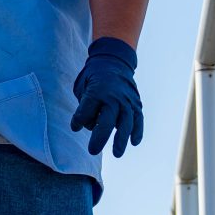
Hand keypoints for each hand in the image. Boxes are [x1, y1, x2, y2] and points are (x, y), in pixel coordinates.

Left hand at [69, 37, 142, 157]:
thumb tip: (86, 126)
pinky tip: (134, 142)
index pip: (86, 112)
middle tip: (92, 151)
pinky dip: (137, 131)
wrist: (113, 61)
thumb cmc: (93, 78)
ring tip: (117, 154)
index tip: (75, 126)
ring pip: (125, 123)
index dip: (78, 121)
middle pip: (106, 121)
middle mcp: (113, 96)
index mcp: (96, 91)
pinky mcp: (136, 103)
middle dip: (99, 137)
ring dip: (121, 139)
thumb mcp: (82, 86)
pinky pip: (138, 119)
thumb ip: (83, 106)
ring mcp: (126, 100)